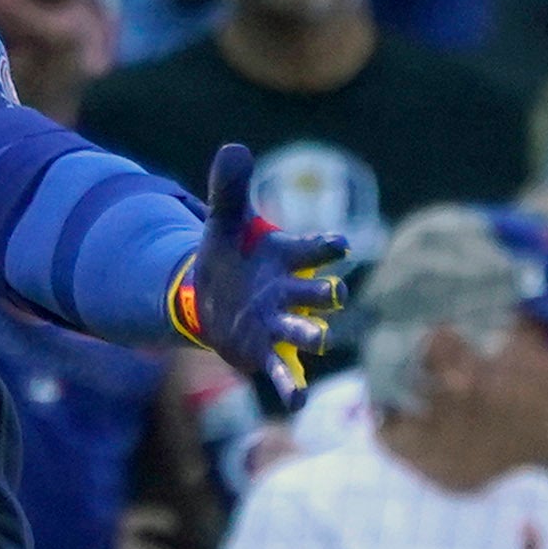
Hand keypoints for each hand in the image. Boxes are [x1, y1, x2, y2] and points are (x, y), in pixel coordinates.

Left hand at [185, 142, 353, 410]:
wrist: (211, 296)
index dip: (327, 246)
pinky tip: (298, 400)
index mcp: (289, 257)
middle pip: (317, 292)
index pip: (316, 248)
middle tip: (332, 294)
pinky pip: (284, 370)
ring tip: (319, 339)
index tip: (336, 244)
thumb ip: (230, 189)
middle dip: (324, 294)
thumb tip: (232, 148)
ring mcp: (281, 323)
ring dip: (312, 334)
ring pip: (304, 330)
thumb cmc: (228, 256)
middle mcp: (292, 291)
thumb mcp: (223, 222)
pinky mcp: (265, 351)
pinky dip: (292, 385)